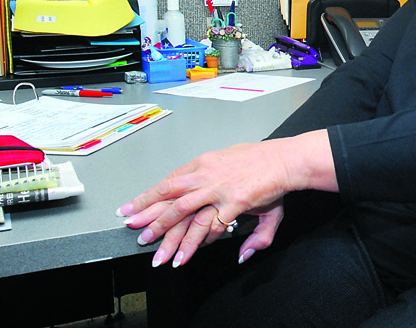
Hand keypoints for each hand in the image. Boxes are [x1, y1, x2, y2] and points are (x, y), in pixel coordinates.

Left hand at [117, 130, 336, 266]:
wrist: (285, 159)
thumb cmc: (261, 160)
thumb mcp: (233, 164)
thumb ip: (215, 182)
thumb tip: (206, 204)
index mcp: (204, 163)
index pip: (169, 182)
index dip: (148, 197)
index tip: (130, 209)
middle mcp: (206, 174)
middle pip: (170, 196)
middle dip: (149, 216)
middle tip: (133, 231)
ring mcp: (219, 188)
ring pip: (185, 213)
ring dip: (170, 236)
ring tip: (159, 256)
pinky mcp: (234, 202)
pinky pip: (212, 225)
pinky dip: (200, 242)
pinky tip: (188, 255)